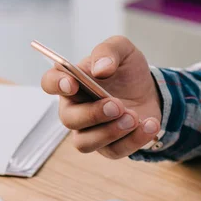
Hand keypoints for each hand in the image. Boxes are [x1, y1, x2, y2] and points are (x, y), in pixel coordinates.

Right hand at [40, 36, 161, 158]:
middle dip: (93, 114)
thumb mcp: (122, 50)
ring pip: (85, 143)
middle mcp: (74, 110)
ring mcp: (88, 132)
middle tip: (118, 105)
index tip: (72, 83)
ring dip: (110, 132)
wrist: (150, 92)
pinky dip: (134, 140)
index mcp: (71, 82)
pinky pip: (114, 151)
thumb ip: (108, 51)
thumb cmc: (126, 71)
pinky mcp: (108, 147)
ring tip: (134, 118)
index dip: (56, 84)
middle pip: (69, 119)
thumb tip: (100, 69)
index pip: (50, 83)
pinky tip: (150, 124)